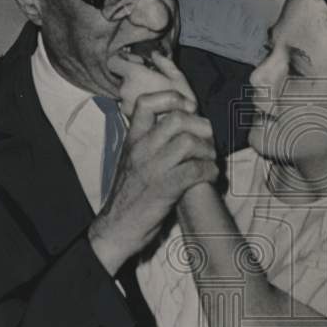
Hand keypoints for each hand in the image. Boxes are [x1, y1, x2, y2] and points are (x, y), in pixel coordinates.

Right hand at [88, 91, 217, 274]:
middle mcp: (140, 149)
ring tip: (209, 160)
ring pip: (189, 142)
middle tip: (208, 140)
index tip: (188, 108)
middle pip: (177, 118)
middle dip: (201, 126)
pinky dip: (210, 171)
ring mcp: (152, 168)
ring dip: (207, 150)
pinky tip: (210, 176)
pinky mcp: (164, 189)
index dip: (172, 98)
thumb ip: (149, 142)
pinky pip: (195, 170)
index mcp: (132, 140)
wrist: (116, 228)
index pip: (146, 103)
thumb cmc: (129, 195)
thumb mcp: (132, 161)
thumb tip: (178, 125)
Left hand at [111, 50, 197, 117]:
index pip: (113, 62)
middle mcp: (124, 89)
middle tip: (150, 81)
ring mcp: (124, 105)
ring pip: (124, 92)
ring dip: (135, 91)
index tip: (137, 63)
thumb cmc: (181, 103)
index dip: (123, 60)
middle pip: (121, 78)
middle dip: (133, 78)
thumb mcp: (178, 78)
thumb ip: (164, 63)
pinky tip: (151, 106)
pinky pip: (128, 105)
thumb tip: (155, 55)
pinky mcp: (127, 117)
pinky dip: (136, 103)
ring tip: (152, 95)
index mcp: (135, 75)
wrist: (179, 131)